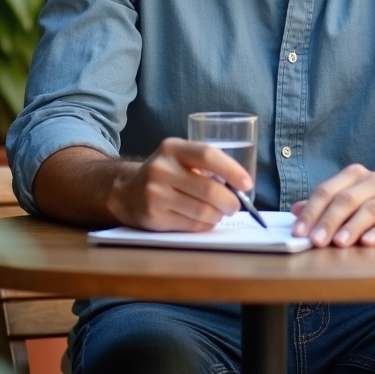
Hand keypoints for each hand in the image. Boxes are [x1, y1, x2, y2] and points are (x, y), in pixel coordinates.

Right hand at [105, 138, 247, 231]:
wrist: (126, 191)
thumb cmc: (165, 174)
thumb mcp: (179, 158)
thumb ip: (205, 165)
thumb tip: (240, 186)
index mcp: (172, 148)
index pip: (208, 155)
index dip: (232, 170)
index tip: (247, 184)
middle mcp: (161, 169)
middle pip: (208, 189)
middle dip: (230, 201)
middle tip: (235, 205)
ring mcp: (155, 194)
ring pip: (202, 211)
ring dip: (218, 215)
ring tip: (219, 212)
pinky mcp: (153, 217)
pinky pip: (192, 225)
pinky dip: (205, 225)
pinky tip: (204, 220)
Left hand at [290, 163, 374, 247]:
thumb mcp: (352, 194)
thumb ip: (325, 202)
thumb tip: (295, 210)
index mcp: (354, 176)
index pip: (327, 191)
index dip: (311, 212)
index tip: (298, 231)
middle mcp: (373, 182)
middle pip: (346, 200)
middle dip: (328, 221)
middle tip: (316, 240)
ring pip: (369, 210)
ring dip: (352, 227)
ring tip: (339, 243)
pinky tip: (368, 242)